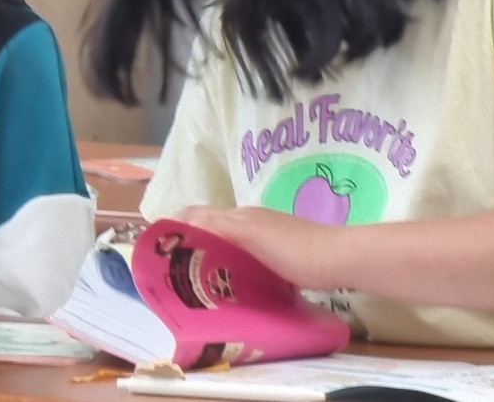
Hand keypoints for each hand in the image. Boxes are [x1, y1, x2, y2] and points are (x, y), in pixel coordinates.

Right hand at [177, 205, 342, 289]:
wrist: (337, 259)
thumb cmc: (293, 248)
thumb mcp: (249, 234)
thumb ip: (216, 225)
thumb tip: (180, 220)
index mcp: (239, 215)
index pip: (197, 214)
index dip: (175, 225)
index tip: (156, 244)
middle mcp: (250, 220)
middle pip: (211, 226)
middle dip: (189, 239)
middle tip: (171, 265)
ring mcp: (267, 236)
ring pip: (228, 240)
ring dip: (209, 252)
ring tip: (194, 275)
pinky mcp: (280, 253)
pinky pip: (244, 254)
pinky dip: (230, 262)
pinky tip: (231, 279)